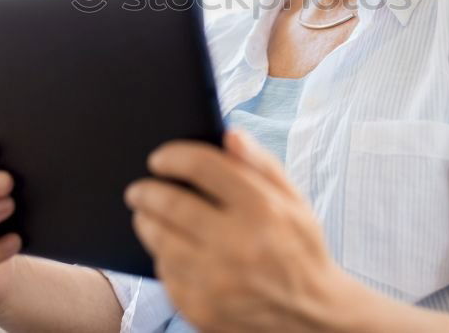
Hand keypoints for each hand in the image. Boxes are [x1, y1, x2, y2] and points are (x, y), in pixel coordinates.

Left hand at [125, 128, 351, 332]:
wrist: (311, 317)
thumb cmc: (300, 248)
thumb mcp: (294, 201)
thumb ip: (261, 164)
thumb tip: (230, 134)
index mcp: (263, 209)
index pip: (203, 167)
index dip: (174, 156)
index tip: (159, 158)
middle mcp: (237, 244)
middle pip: (171, 204)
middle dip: (147, 191)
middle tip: (137, 189)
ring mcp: (216, 281)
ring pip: (160, 241)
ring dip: (146, 222)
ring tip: (145, 214)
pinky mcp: (200, 309)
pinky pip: (166, 274)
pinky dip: (162, 257)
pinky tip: (168, 249)